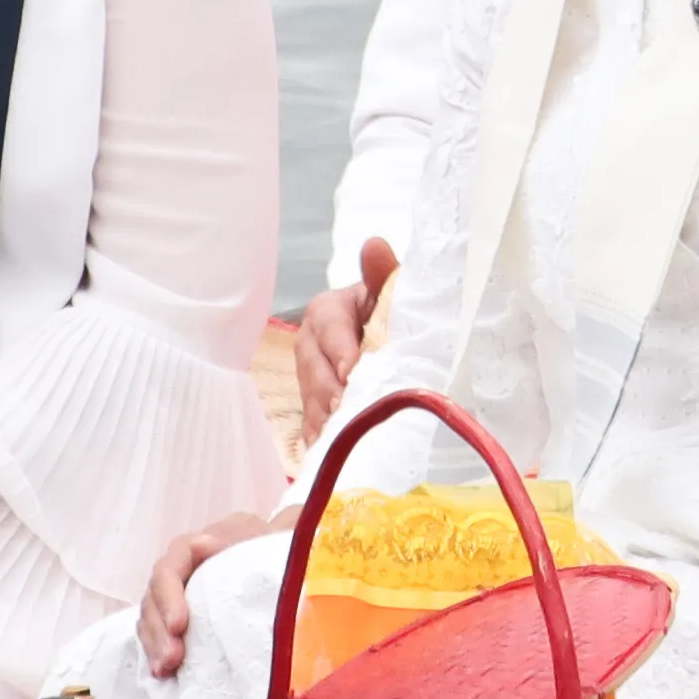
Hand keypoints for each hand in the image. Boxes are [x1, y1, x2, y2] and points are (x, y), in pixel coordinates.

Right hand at [137, 509, 282, 675]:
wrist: (270, 557)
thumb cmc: (263, 548)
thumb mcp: (257, 540)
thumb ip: (241, 543)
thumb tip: (209, 546)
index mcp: (190, 548)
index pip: (168, 570)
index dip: (169, 598)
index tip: (179, 625)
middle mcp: (175, 572)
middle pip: (153, 598)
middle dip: (159, 630)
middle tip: (171, 658)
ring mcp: (171, 595)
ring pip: (150, 618)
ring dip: (155, 646)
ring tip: (164, 669)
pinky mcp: (173, 618)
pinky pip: (155, 634)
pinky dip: (157, 653)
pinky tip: (164, 673)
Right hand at [292, 242, 394, 431]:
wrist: (386, 339)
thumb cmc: (389, 312)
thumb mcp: (389, 290)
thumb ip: (382, 272)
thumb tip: (374, 245)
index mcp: (327, 310)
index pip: (327, 327)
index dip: (339, 349)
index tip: (352, 370)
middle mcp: (310, 344)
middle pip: (313, 369)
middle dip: (330, 391)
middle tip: (347, 409)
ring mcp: (309, 379)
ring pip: (310, 400)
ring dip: (325, 419)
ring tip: (341, 435)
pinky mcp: (313, 407)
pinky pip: (311, 427)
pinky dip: (321, 440)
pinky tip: (331, 452)